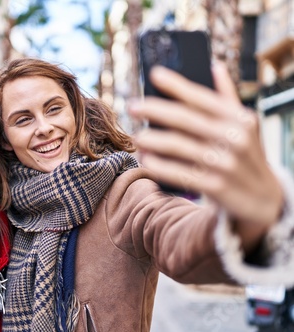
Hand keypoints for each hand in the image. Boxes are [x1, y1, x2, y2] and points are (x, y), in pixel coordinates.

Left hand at [128, 63, 283, 250]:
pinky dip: (159, 165)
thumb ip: (227, 98)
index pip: (202, 97)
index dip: (176, 85)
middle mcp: (234, 138)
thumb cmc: (246, 157)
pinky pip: (179, 173)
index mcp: (240, 119)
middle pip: (184, 119)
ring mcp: (225, 163)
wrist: (264, 201)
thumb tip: (214, 65)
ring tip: (136, 137)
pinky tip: (145, 159)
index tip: (153, 74)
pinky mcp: (216, 186)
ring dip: (152, 140)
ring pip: (177, 146)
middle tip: (132, 106)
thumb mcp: (244, 127)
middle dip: (154, 110)